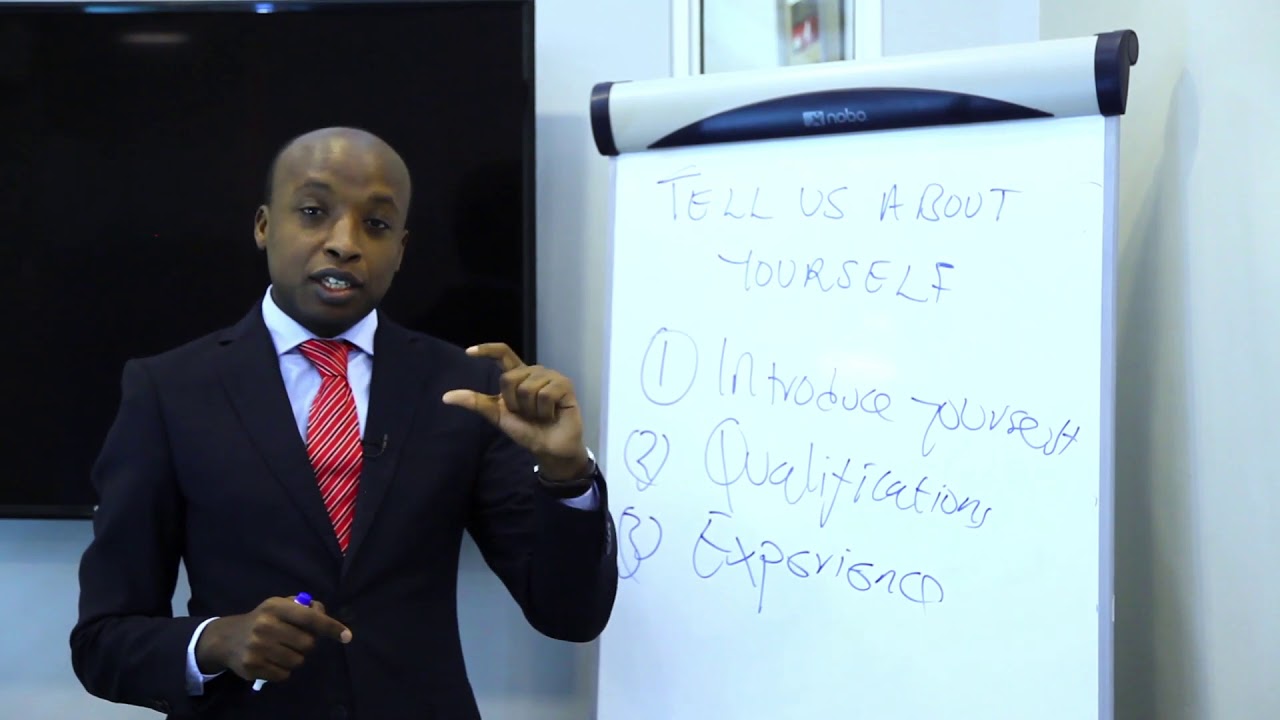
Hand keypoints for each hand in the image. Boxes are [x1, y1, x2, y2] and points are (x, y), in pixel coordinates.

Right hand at [195, 596, 351, 683]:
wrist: (226, 639)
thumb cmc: (262, 620)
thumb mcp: (278, 606)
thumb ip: (302, 607)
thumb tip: (323, 614)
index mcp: (275, 607)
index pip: (310, 618)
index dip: (330, 627)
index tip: (346, 636)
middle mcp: (265, 626)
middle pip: (307, 643)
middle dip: (307, 644)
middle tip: (295, 641)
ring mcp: (257, 648)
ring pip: (297, 661)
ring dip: (295, 658)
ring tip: (281, 651)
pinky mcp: (252, 666)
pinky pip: (284, 674)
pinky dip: (283, 670)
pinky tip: (271, 661)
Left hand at [442, 343, 588, 479]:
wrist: (549, 448)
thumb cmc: (526, 430)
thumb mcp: (498, 416)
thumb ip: (476, 403)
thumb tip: (446, 397)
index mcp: (518, 375)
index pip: (503, 354)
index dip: (487, 350)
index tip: (469, 353)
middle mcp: (534, 371)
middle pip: (510, 378)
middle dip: (513, 403)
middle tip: (527, 413)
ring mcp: (551, 376)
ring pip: (527, 388)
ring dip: (531, 409)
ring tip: (541, 415)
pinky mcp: (565, 384)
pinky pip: (546, 394)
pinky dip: (545, 411)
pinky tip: (552, 414)